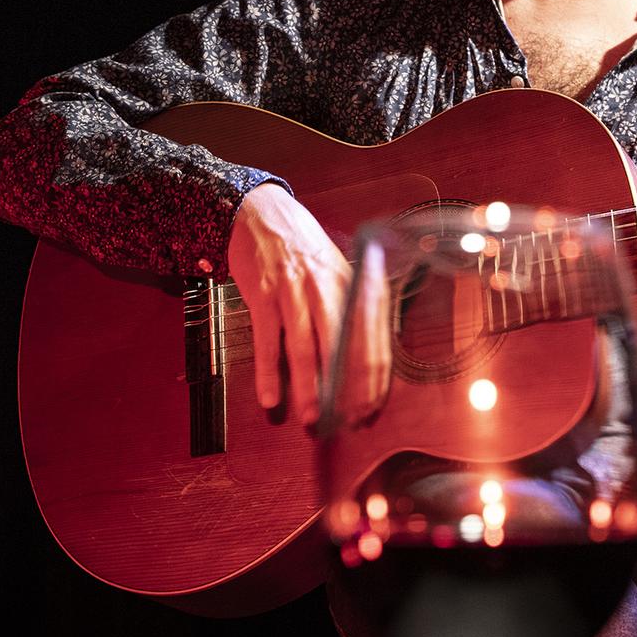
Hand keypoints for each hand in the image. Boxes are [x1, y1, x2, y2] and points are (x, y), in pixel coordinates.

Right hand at [226, 183, 389, 423]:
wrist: (262, 213)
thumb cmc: (305, 250)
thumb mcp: (340, 274)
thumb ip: (353, 314)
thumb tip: (362, 368)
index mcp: (355, 285)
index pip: (373, 342)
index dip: (372, 381)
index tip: (369, 410)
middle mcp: (329, 287)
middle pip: (344, 348)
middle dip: (347, 391)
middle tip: (346, 422)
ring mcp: (296, 290)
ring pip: (306, 348)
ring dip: (309, 388)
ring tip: (312, 417)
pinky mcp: (264, 294)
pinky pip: (268, 340)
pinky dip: (269, 372)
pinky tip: (271, 397)